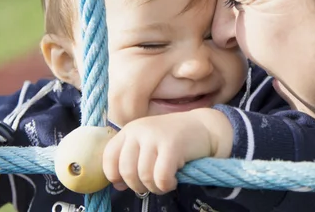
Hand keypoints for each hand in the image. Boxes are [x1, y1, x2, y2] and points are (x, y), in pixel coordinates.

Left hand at [102, 108, 232, 194]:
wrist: (205, 127)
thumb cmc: (175, 140)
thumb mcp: (148, 145)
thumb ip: (131, 161)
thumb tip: (117, 185)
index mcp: (130, 130)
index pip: (109, 156)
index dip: (114, 175)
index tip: (125, 183)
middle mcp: (139, 130)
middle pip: (126, 170)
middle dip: (137, 186)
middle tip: (151, 185)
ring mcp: (155, 136)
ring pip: (143, 176)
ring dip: (154, 188)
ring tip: (164, 183)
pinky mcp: (172, 145)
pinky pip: (160, 177)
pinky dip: (165, 185)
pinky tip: (173, 180)